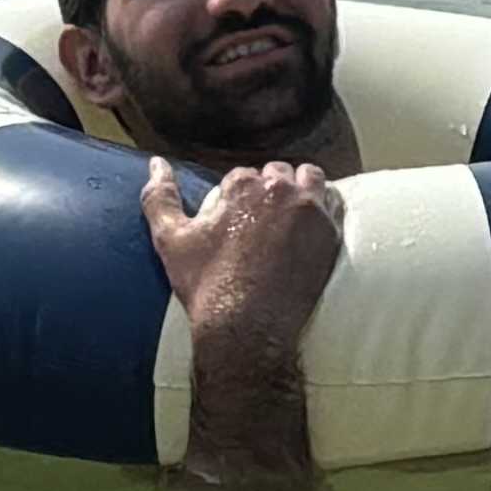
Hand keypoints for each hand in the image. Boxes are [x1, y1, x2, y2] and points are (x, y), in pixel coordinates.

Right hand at [143, 154, 345, 348]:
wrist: (246, 327)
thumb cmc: (205, 285)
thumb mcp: (170, 239)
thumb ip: (159, 196)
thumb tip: (155, 163)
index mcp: (242, 186)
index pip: (242, 175)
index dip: (237, 198)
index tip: (237, 221)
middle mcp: (280, 190)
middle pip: (278, 174)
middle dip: (269, 191)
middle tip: (262, 223)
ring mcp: (310, 210)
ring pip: (310, 179)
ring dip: (300, 189)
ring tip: (288, 216)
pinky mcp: (331, 233)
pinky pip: (335, 203)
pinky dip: (324, 208)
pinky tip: (310, 226)